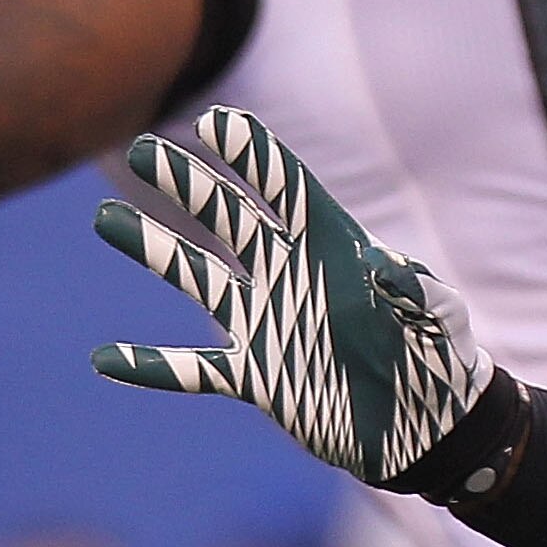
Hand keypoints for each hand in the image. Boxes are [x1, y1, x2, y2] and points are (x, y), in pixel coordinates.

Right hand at [92, 105, 493, 487]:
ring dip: (154, 250)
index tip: (215, 122)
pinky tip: (106, 358)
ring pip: (198, 278)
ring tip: (106, 216)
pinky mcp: (256, 376)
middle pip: (229, 219)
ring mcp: (268, 322)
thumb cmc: (439, 358)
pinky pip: (194, 370)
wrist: (424, 424)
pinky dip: (152, 367)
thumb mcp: (438, 318)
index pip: (286, 191)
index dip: (254, 157)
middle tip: (142, 150)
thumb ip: (415, 290)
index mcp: (335, 250)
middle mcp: (291, 275)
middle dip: (188, 185)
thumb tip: (386, 268)